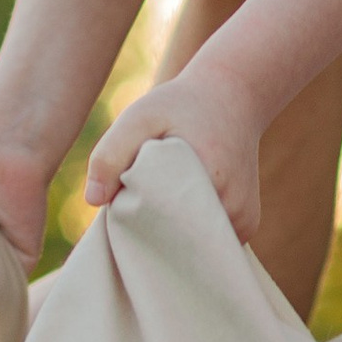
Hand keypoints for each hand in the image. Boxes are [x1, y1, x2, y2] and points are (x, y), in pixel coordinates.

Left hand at [84, 62, 264, 241]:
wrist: (233, 97)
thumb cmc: (182, 106)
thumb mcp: (140, 116)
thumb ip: (112, 153)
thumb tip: (94, 200)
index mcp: (212, 183)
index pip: (164, 228)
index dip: (137, 224)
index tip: (124, 206)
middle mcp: (235, 210)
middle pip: (181, 244)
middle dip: (152, 233)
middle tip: (136, 204)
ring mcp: (245, 222)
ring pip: (196, 245)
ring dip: (172, 232)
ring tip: (160, 201)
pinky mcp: (247, 224)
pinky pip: (208, 240)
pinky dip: (190, 229)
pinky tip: (179, 206)